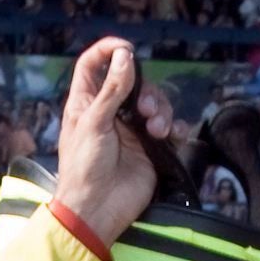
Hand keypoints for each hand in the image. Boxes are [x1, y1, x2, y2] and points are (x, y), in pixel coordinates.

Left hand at [52, 38, 172, 245]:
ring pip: (154, 104)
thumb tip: (125, 56)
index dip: (107, 50)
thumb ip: (112, 89)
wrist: (96, 211)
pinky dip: (175, 127)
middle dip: (146, 90)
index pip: (93, 64)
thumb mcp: (94, 124)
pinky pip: (169, 129)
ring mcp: (131, 131)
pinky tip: (173, 135)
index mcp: (87, 103)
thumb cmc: (85, 169)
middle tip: (146, 109)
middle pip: (134, 82)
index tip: (125, 49)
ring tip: (158, 130)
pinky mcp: (149, 149)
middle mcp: (110, 113)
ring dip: (161, 111)